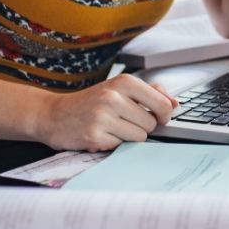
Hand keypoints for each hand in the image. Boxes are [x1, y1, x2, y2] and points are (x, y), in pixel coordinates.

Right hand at [34, 75, 178, 151]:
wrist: (53, 115)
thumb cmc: (92, 102)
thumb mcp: (119, 89)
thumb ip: (150, 93)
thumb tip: (175, 103)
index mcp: (124, 82)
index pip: (163, 104)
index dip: (165, 115)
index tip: (159, 117)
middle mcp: (113, 97)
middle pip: (152, 123)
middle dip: (143, 126)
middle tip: (124, 121)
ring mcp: (102, 117)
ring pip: (140, 137)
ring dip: (129, 137)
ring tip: (113, 128)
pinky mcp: (94, 137)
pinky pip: (121, 146)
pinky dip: (114, 144)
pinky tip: (101, 135)